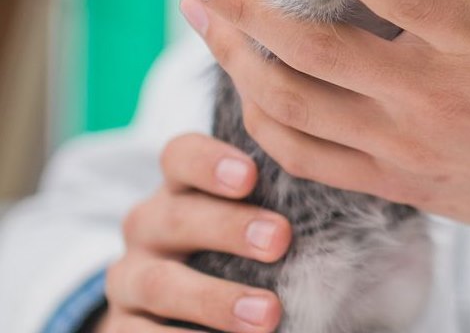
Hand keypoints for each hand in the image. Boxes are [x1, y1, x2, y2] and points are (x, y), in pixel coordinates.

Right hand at [98, 133, 290, 332]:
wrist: (179, 310)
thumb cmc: (237, 249)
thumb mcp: (247, 219)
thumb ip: (276, 206)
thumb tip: (343, 199)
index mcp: (180, 188)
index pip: (181, 157)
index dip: (210, 162)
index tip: (250, 176)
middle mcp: (149, 226)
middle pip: (177, 217)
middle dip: (229, 228)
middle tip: (280, 240)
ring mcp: (129, 278)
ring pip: (160, 283)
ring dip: (214, 299)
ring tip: (267, 315)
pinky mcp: (122, 326)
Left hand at [168, 0, 469, 238]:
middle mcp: (432, 92)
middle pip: (314, 49)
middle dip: (240, 5)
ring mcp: (408, 144)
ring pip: (294, 103)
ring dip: (235, 58)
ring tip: (202, 20)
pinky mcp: (398, 181)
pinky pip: (308, 156)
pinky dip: (266, 119)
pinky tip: (246, 86)